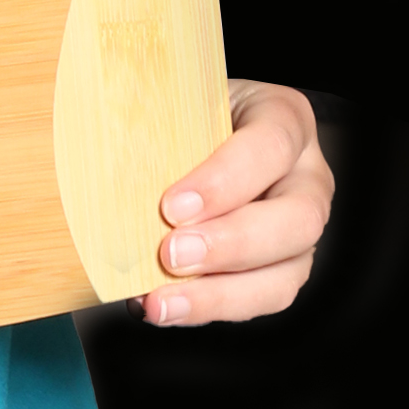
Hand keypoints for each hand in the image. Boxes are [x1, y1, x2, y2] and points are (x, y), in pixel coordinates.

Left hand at [137, 79, 332, 326]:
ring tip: (162, 301)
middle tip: (170, 254)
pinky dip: (209, 308)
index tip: (171, 206)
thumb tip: (101, 146)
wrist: (196, 135)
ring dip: (220, 294)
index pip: (270, 146)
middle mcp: (308, 177)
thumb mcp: (178, 100)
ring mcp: (301, 230)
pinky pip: (260, 300)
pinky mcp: (283, 269)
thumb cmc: (186, 115)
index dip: (224, 180)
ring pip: (286, 274)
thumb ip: (156, 120)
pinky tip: (165, 306)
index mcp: (285, 119)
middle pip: (298, 220)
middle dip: (230, 244)